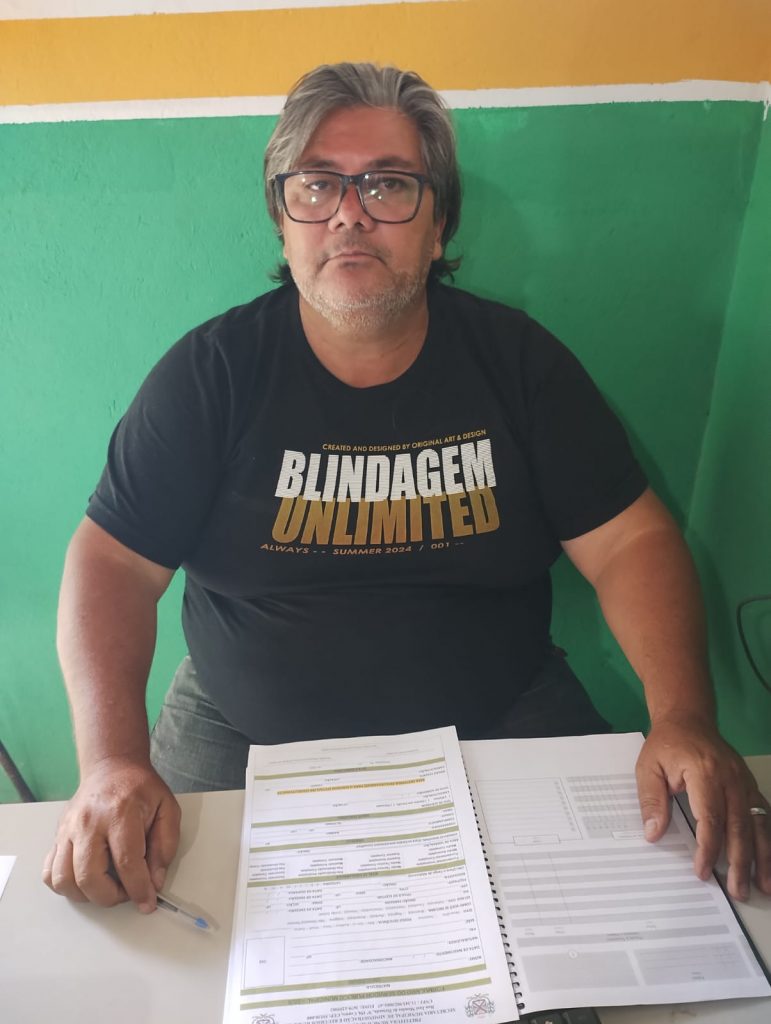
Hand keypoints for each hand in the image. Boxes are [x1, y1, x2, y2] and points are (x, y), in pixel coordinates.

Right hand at [42, 757, 180, 910]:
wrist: (111, 766)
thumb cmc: (140, 788)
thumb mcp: (167, 808)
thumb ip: (165, 846)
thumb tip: (155, 880)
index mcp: (119, 813)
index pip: (127, 862)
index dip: (139, 889)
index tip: (147, 902)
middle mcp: (88, 822)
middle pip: (89, 877)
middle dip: (111, 897)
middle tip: (128, 893)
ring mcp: (68, 829)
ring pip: (64, 880)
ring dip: (87, 895)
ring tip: (108, 887)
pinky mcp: (57, 835)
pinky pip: (50, 873)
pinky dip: (66, 886)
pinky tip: (86, 881)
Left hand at [636, 718, 770, 900]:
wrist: (687, 719)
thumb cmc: (666, 744)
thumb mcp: (648, 767)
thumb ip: (651, 800)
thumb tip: (653, 834)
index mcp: (704, 772)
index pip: (711, 818)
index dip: (709, 848)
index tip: (702, 871)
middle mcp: (730, 778)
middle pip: (739, 826)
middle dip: (740, 862)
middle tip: (738, 891)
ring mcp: (744, 781)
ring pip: (758, 824)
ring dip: (762, 857)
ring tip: (764, 885)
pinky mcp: (749, 784)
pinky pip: (763, 814)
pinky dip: (768, 839)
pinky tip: (769, 859)